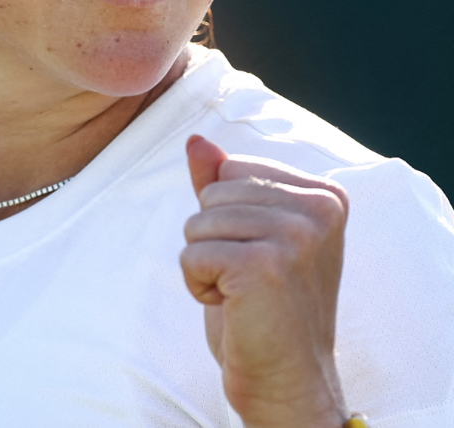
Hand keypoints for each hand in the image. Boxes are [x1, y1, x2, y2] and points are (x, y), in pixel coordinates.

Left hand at [181, 134, 348, 427]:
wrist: (287, 375)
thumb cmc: (262, 303)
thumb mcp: (245, 234)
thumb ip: (222, 183)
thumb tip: (197, 141)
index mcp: (324, 195)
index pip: (232, 168)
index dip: (227, 215)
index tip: (261, 253)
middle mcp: (318, 210)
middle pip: (212, 193)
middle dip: (213, 238)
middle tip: (249, 278)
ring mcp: (296, 236)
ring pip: (197, 223)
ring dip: (204, 262)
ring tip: (242, 291)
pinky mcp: (265, 266)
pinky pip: (191, 254)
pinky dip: (197, 284)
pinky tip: (233, 305)